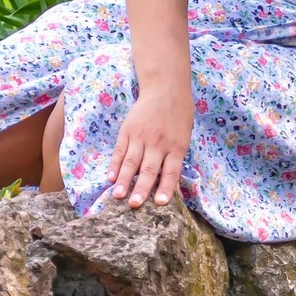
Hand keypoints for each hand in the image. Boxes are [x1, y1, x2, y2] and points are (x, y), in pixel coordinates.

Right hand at [106, 83, 192, 209]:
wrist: (165, 89)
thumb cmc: (179, 117)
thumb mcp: (184, 137)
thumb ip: (175, 158)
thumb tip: (169, 184)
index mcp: (176, 147)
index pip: (170, 171)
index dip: (165, 187)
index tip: (159, 203)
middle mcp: (158, 144)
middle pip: (149, 169)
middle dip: (141, 188)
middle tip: (134, 205)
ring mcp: (141, 137)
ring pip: (131, 162)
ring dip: (124, 180)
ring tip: (118, 196)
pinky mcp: (127, 131)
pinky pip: (120, 151)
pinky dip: (115, 165)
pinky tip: (111, 178)